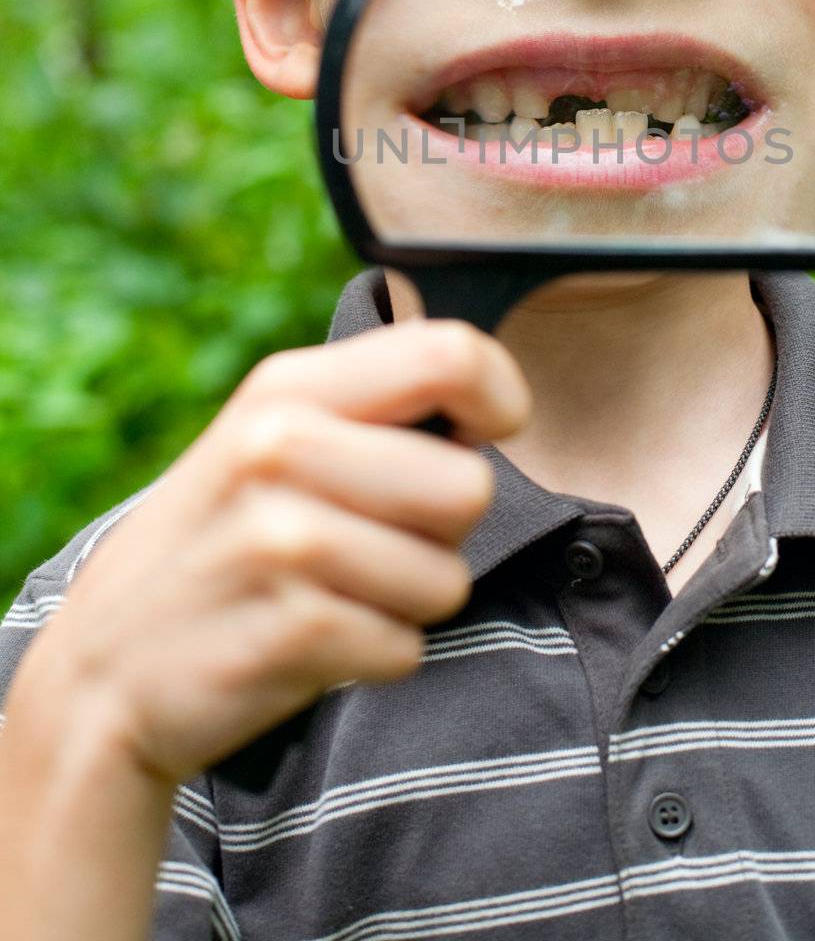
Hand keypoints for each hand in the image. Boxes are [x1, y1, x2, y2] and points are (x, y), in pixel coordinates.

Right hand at [13, 319, 530, 786]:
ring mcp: (280, 539)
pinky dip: (373, 658)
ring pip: (447, 578)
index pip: (453, 354)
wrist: (104, 671)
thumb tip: (491, 408)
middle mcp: (281, 446)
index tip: (483, 435)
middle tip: (368, 543)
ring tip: (328, 594)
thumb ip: (373, 409)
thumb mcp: (271, 440)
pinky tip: (308, 643)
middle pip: (470, 486)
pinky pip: (406, 648)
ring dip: (404, 603)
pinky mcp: (290, 630)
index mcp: (289, 385)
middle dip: (441, 531)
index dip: (500, 398)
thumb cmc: (222, 544)